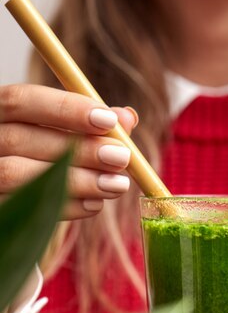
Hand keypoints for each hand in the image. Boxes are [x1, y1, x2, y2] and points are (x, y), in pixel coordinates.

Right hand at [0, 84, 137, 218]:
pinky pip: (26, 211)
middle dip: (80, 149)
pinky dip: (67, 207)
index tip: (108, 119)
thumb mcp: (59, 133)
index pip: (20, 101)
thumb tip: (127, 117)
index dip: (65, 108)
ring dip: (78, 181)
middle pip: (22, 140)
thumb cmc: (39, 156)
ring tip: (117, 184)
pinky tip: (96, 204)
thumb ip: (91, 124)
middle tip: (122, 157)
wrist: (15, 205)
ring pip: (22, 177)